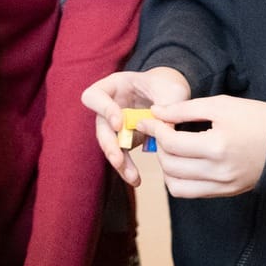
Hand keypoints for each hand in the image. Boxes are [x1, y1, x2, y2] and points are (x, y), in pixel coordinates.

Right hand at [84, 67, 192, 188]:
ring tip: (132, 177)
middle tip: (118, 160)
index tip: (119, 124)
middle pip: (100, 126)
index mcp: (114, 86)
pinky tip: (136, 180)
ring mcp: (114, 124)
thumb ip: (168, 106)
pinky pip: (121, 155)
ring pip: (110, 145)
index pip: (94, 96)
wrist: (170, 93)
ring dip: (119, 162)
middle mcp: (109, 105)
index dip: (103, 110)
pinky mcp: (123, 140)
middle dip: (109, 145)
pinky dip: (128, 168)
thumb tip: (166, 131)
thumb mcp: (172, 90)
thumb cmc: (167, 85)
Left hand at [147, 96, 265, 198]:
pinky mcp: (225, 193)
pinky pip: (189, 193)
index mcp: (218, 146)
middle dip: (159, 146)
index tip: (150, 118)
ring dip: (166, 166)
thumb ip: (185, 109)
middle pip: (169, 165)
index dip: (155, 129)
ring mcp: (222, 186)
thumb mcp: (221, 105)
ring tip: (171, 148)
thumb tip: (156, 112)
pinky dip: (178, 179)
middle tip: (161, 131)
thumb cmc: (257, 119)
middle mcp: (218, 171)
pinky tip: (183, 162)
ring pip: (175, 185)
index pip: (171, 143)